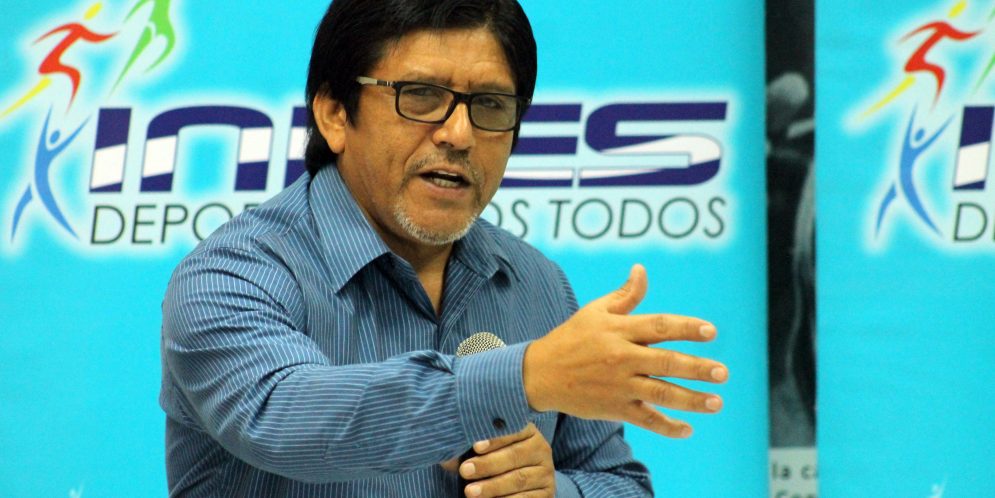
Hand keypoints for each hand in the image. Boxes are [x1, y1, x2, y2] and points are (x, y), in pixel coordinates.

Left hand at [458, 423, 553, 497]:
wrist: (514, 480)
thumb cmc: (493, 457)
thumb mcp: (487, 447)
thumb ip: (474, 444)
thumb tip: (450, 448)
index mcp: (528, 431)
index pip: (513, 430)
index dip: (494, 438)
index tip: (474, 446)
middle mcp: (541, 449)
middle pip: (514, 456)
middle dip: (487, 465)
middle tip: (464, 471)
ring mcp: (546, 473)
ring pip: (518, 479)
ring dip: (493, 487)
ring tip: (470, 492)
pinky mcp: (547, 493)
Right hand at [523, 264, 727, 437]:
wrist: (539, 373)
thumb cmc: (572, 337)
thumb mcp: (595, 311)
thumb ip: (625, 296)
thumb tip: (641, 270)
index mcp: (619, 330)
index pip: (659, 327)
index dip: (686, 328)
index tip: (711, 331)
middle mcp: (621, 357)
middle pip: (665, 362)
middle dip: (697, 368)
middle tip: (722, 372)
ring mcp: (619, 385)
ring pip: (660, 393)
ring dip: (691, 399)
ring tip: (716, 402)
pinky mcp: (614, 408)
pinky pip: (645, 420)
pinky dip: (667, 427)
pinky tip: (688, 430)